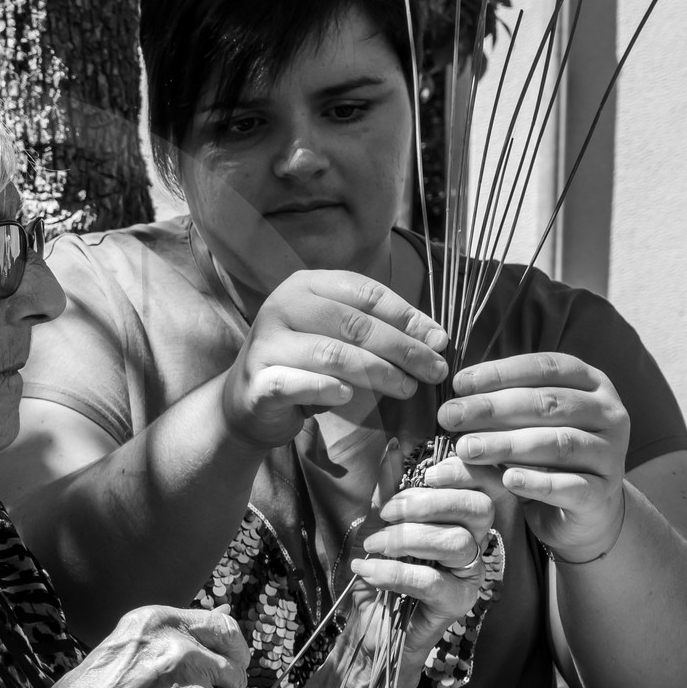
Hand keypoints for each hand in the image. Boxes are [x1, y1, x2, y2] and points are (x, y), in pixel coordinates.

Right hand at [221, 270, 450, 449]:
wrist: (247, 402)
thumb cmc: (302, 366)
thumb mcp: (337, 337)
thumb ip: (377, 331)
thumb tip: (435, 338)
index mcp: (304, 285)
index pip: (365, 293)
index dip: (408, 316)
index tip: (439, 340)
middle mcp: (281, 306)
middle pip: (354, 324)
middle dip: (402, 348)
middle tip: (434, 370)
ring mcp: (266, 343)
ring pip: (333, 354)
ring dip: (378, 373)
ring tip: (407, 389)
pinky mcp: (258, 380)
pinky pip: (300, 383)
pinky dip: (329, 390)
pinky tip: (350, 397)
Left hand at [346, 451, 495, 687]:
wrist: (370, 629)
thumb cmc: (380, 574)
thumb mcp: (379, 524)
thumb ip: (389, 488)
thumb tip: (394, 445)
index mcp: (462, 519)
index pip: (484, 484)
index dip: (461, 472)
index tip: (425, 474)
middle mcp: (475, 544)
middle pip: (477, 507)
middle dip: (427, 502)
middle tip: (387, 514)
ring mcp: (470, 575)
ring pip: (454, 542)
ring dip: (405, 538)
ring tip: (373, 547)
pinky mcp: (456, 604)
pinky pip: (432, 580)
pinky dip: (394, 572)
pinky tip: (368, 571)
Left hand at [438, 353, 628, 562]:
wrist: (585, 512)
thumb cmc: (546, 458)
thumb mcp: (526, 425)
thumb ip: (502, 409)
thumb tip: (453, 400)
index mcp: (591, 384)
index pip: (546, 368)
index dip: (501, 373)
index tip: (459, 384)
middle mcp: (608, 414)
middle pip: (548, 404)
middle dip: (493, 409)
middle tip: (450, 417)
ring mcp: (611, 453)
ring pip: (559, 443)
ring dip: (508, 445)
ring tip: (467, 448)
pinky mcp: (604, 493)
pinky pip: (571, 486)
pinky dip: (537, 483)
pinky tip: (507, 480)